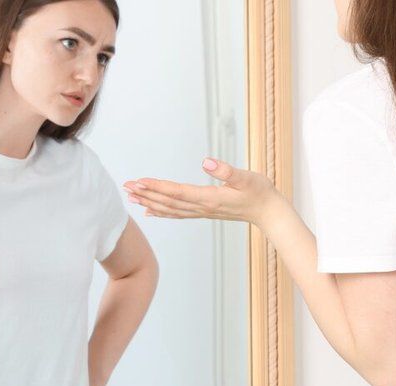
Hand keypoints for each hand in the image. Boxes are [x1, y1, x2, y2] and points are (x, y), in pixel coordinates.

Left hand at [124, 158, 284, 224]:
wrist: (269, 212)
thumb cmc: (260, 192)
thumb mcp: (247, 178)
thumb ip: (227, 170)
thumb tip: (206, 162)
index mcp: (209, 198)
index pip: (177, 192)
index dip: (157, 186)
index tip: (139, 181)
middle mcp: (202, 207)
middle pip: (168, 201)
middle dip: (146, 194)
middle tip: (126, 187)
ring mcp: (203, 211)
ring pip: (170, 209)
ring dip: (150, 202)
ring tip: (132, 197)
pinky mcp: (205, 211)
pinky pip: (178, 214)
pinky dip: (162, 212)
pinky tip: (151, 210)